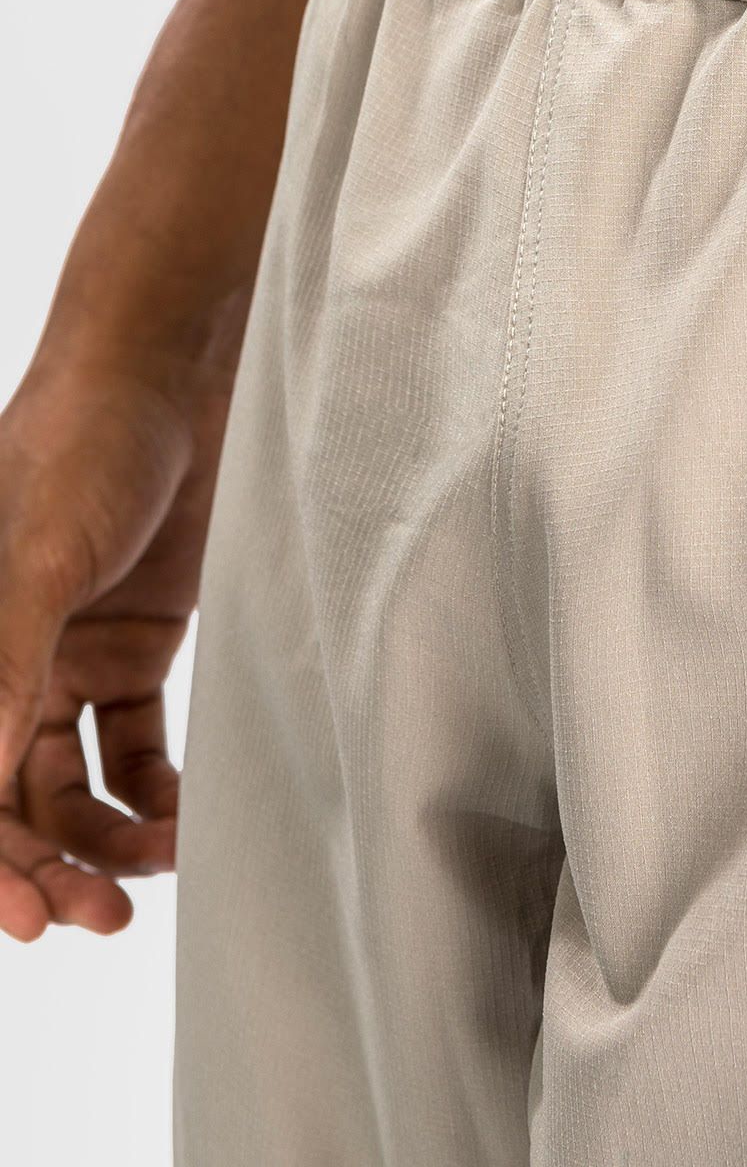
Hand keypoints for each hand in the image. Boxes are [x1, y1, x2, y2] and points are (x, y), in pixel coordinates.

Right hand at [0, 351, 230, 939]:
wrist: (175, 371)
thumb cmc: (84, 440)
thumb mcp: (38, 552)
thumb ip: (5, 663)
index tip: (33, 920)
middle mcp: (1, 661)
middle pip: (10, 798)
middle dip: (50, 863)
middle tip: (103, 917)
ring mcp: (67, 655)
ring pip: (72, 784)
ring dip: (107, 836)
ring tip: (156, 865)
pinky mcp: (137, 642)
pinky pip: (135, 741)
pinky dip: (157, 786)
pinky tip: (183, 819)